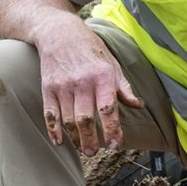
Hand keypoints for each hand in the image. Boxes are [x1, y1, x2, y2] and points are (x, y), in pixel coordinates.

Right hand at [35, 19, 144, 152]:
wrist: (59, 33)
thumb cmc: (91, 50)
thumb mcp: (112, 65)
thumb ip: (123, 88)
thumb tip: (139, 105)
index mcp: (102, 77)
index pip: (108, 109)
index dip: (112, 129)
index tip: (115, 145)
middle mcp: (81, 82)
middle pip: (86, 118)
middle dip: (91, 139)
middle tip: (95, 152)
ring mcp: (62, 86)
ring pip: (68, 119)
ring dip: (75, 137)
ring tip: (83, 148)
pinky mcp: (47, 88)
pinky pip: (49, 114)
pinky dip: (53, 130)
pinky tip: (59, 142)